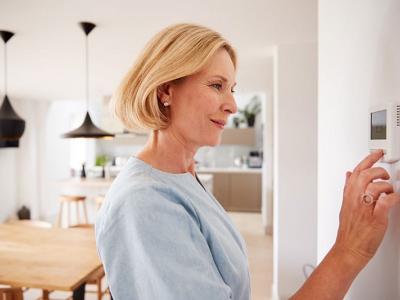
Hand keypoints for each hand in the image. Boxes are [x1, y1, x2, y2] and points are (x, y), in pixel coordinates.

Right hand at [334, 150, 399, 267]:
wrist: (348, 249)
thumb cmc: (348, 231)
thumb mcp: (345, 205)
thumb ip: (348, 188)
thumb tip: (349, 174)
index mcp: (349, 195)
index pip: (357, 171)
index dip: (368, 159)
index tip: (377, 153)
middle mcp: (356, 200)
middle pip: (366, 175)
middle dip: (379, 171)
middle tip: (385, 175)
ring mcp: (365, 209)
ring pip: (376, 186)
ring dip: (387, 186)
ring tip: (389, 191)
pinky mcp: (376, 219)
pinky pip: (386, 203)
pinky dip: (393, 198)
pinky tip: (394, 199)